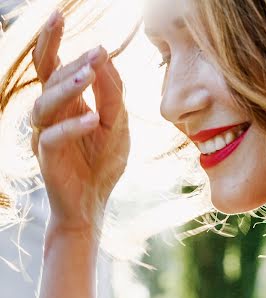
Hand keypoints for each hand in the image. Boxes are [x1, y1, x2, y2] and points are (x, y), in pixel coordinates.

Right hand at [31, 10, 130, 231]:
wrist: (93, 202)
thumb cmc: (103, 163)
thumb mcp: (117, 126)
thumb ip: (113, 95)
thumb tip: (103, 56)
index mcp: (66, 101)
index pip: (56, 65)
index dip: (58, 42)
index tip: (71, 24)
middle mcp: (51, 114)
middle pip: (45, 76)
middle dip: (64, 57)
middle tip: (90, 47)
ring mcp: (46, 134)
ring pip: (44, 103)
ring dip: (66, 87)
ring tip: (89, 74)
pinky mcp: (47, 157)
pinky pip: (54, 137)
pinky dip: (73, 127)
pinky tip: (92, 119)